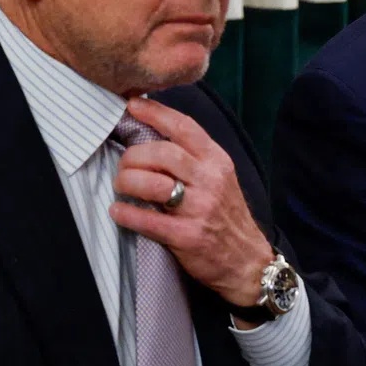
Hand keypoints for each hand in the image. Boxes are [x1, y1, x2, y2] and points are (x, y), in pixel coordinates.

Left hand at [109, 97, 272, 309]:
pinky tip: (118, 210)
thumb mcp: (220, 178)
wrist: (247, 260)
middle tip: (124, 164)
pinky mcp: (187, 236)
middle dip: (133, 155)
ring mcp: (200, 209)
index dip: (156, 112)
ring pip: (153, 184)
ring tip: (121, 185)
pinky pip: (147, 221)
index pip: (185, 127)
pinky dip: (126, 213)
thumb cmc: (226, 216)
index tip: (133, 104)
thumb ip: (194, 158)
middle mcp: (211, 181)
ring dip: (127, 181)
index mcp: (218, 161)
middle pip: (163, 153)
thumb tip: (155, 135)